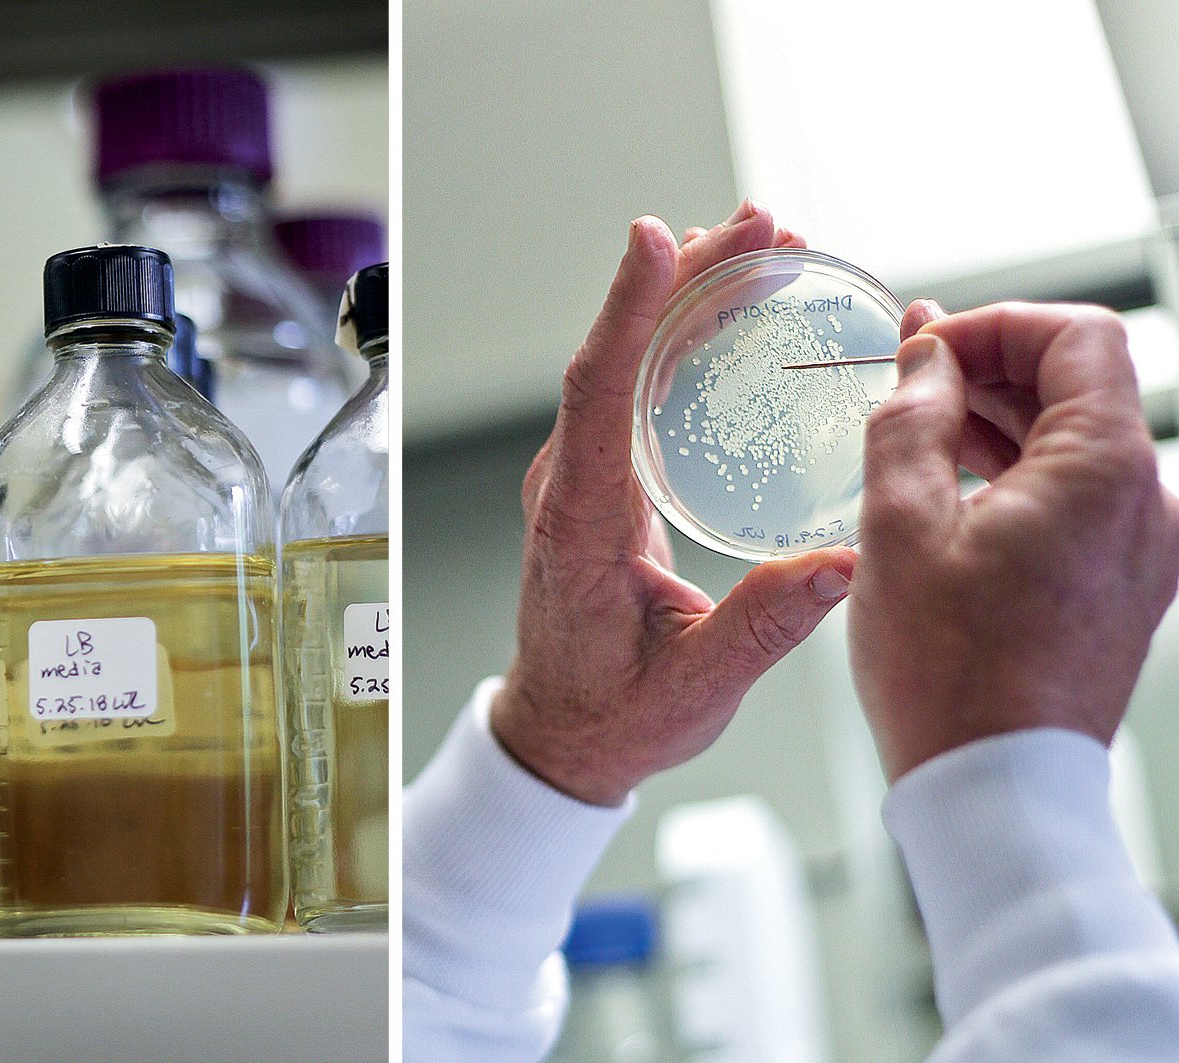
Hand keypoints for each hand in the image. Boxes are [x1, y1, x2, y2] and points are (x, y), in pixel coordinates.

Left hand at [491, 203, 858, 806]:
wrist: (561, 732)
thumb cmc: (614, 713)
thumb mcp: (694, 688)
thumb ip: (761, 630)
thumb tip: (842, 564)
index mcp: (578, 524)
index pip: (594, 396)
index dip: (626, 312)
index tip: (656, 239)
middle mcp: (570, 483)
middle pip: (618, 354)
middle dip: (688, 276)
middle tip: (767, 221)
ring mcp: (583, 473)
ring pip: (628, 358)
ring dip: (692, 292)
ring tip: (768, 240)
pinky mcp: (604, 474)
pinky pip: (638, 383)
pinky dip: (687, 333)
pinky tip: (736, 302)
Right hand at [850, 301, 1178, 780]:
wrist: (995, 784)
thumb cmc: (948, 671)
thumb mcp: (899, 525)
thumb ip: (911, 420)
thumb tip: (922, 363)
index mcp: (1105, 470)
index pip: (1074, 335)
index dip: (993, 326)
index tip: (924, 350)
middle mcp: (1148, 502)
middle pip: (1081, 385)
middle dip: (990, 368)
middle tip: (906, 380)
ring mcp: (1145, 548)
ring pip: (1079, 441)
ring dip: (1002, 421)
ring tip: (918, 432)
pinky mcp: (1127, 585)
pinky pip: (1081, 498)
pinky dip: (1023, 474)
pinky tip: (955, 489)